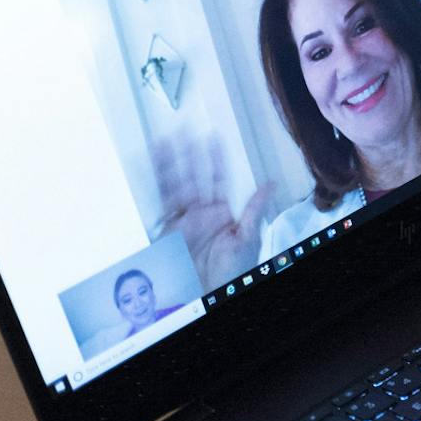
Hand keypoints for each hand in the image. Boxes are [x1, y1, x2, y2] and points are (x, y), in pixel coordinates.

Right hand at [152, 134, 276, 291]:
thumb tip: (270, 183)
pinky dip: (154, 184)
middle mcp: (200, 212)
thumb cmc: (231, 273)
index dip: (216, 159)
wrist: (208, 292)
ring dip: (170, 162)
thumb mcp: (249, 239)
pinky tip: (150, 166)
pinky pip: (160, 202)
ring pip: (175, 183)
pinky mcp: (168, 228)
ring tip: (165, 139)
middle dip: (189, 153)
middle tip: (185, 128)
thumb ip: (255, 209)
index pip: (218, 179)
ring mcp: (182, 219)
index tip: (213, 137)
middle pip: (193, 175)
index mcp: (220, 212)